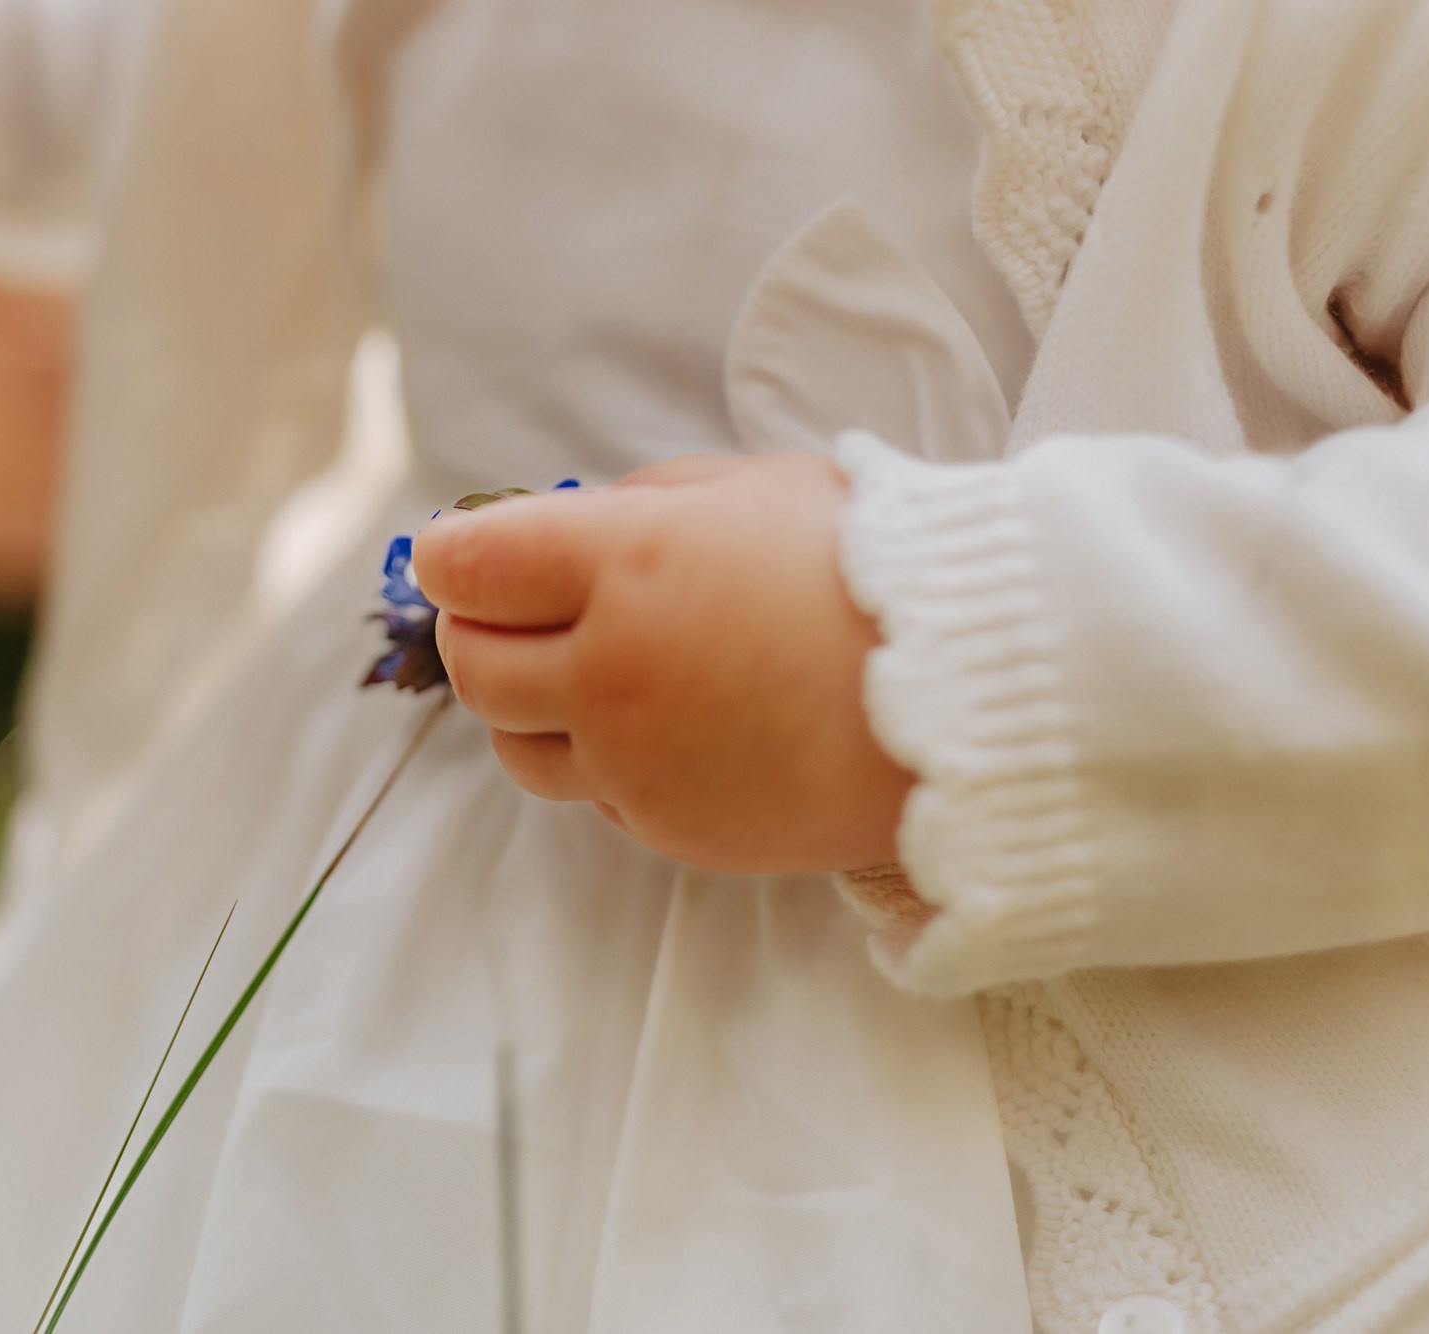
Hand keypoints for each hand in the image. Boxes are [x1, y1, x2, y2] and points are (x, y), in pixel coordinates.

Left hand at [411, 453, 911, 873]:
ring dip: (526, 707)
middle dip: (476, 631)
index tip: (465, 552)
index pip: (468, 567)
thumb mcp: (756, 490)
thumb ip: (644, 505)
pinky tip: (667, 726)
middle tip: (506, 611)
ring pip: (517, 748)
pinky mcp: (674, 830)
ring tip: (580, 674)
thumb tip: (565, 528)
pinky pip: (598, 798)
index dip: (453, 554)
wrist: (974, 697)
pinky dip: (606, 762)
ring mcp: (638, 765)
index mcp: (625, 564)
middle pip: (473, 667)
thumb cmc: (876, 570)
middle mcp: (612, 673)